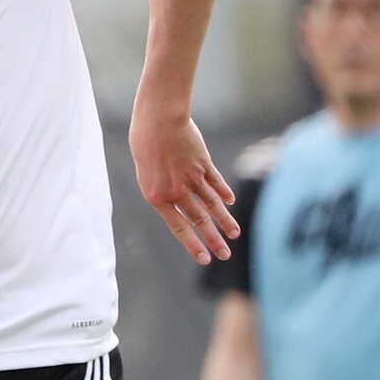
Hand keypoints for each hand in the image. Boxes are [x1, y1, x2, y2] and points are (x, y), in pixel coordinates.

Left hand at [128, 103, 238, 265]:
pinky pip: (216, 183)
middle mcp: (177, 191)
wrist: (157, 120)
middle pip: (199, 220)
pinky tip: (230, 203)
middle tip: (225, 255)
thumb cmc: (145, 145)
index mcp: (157, 197)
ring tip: (235, 234)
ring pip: (212, 204)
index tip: (205, 259)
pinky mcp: (203, 164)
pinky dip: (223, 193)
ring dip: (224, 220)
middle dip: (214, 240)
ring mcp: (192, 177)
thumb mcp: (147, 173)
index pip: (179, 228)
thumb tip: (182, 206)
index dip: (194, 245)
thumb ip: (164, 192)